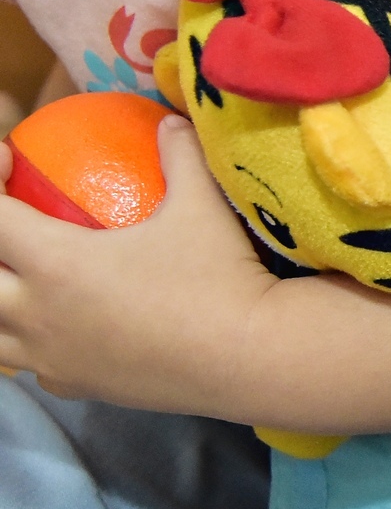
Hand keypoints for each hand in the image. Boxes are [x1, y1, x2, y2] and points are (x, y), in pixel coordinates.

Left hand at [0, 115, 274, 405]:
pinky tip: (65, 331)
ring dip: (1, 303)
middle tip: (14, 229)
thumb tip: (173, 122)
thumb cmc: (219, 278)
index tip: (8, 162)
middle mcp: (37, 313)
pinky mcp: (76, 386)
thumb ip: (180, 156)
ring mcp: (51, 357)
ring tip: (24, 284)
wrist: (248, 357)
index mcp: (55, 262)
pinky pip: (33, 367)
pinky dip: (34, 346)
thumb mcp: (201, 205)